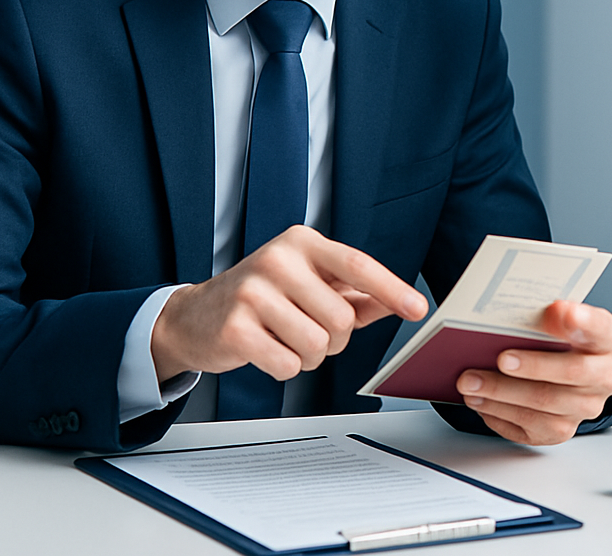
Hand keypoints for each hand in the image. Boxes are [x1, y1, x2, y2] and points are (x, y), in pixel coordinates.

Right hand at [151, 225, 427, 381]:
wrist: (194, 316)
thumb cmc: (263, 297)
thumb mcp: (310, 284)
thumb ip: (355, 294)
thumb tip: (398, 302)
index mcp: (302, 243)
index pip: (357, 265)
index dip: (391, 288)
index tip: (417, 308)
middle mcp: (278, 259)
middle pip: (341, 318)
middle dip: (334, 338)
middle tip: (308, 330)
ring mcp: (253, 292)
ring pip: (317, 345)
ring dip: (309, 356)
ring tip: (286, 339)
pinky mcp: (235, 328)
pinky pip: (287, 365)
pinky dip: (285, 368)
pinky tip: (266, 350)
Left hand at [455, 300, 611, 444]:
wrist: (566, 370)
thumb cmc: (559, 337)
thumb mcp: (560, 316)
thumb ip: (553, 312)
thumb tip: (539, 311)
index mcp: (608, 339)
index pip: (600, 328)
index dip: (581, 320)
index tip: (557, 309)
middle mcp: (604, 377)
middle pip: (572, 373)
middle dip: (532, 366)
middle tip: (500, 358)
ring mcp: (585, 407)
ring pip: (544, 404)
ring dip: (503, 393)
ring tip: (472, 382)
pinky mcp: (562, 430)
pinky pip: (530, 427)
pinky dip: (500, 414)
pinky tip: (480, 401)